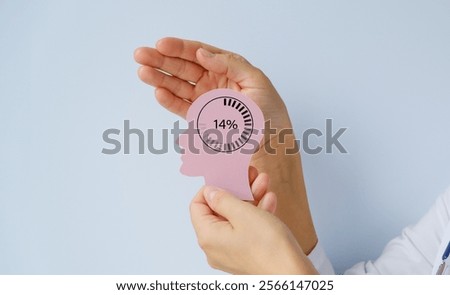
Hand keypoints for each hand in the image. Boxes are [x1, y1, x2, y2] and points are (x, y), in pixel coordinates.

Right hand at [134, 37, 292, 131]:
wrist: (272, 142)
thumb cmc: (269, 111)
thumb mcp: (255, 81)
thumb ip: (230, 65)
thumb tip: (203, 53)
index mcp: (226, 67)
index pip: (198, 53)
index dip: (179, 48)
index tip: (162, 44)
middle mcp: (212, 80)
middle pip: (183, 67)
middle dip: (161, 60)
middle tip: (141, 55)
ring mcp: (205, 99)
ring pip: (178, 85)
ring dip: (160, 78)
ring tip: (143, 72)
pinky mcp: (201, 117)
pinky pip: (182, 106)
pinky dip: (170, 101)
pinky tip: (158, 92)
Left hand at [190, 179, 316, 273]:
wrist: (292, 274)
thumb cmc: (268, 248)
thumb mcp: (243, 213)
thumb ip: (223, 199)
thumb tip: (210, 192)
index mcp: (208, 236)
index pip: (197, 206)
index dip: (210, 189)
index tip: (226, 178)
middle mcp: (215, 246)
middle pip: (218, 211)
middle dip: (236, 190)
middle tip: (250, 177)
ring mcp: (230, 251)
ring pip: (235, 218)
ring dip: (249, 199)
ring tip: (264, 184)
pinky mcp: (246, 254)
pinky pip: (245, 229)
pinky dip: (256, 214)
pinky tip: (269, 201)